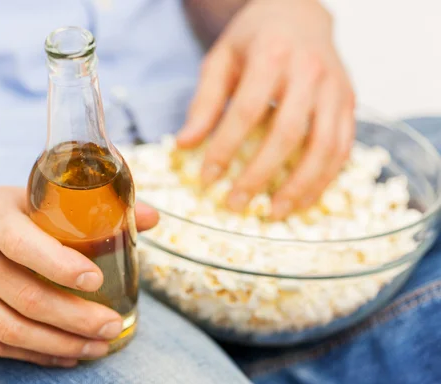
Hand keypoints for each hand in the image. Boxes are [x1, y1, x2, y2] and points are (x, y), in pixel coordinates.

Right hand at [0, 186, 157, 367]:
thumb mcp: (33, 197)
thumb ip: (92, 207)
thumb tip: (153, 217)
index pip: (22, 243)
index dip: (61, 266)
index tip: (97, 282)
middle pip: (22, 295)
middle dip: (74, 318)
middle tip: (112, 325)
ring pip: (8, 328)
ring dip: (59, 344)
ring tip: (97, 345)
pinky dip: (33, 354)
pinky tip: (64, 354)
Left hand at [177, 0, 354, 218]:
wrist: (300, 12)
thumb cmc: (255, 38)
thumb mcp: (220, 60)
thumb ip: (204, 102)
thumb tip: (184, 145)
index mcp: (272, 55)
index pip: (246, 110)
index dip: (225, 148)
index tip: (206, 178)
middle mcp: (309, 71)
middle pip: (287, 133)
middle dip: (260, 175)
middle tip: (236, 204)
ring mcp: (335, 88)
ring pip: (324, 146)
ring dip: (300, 186)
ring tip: (274, 213)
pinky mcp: (349, 103)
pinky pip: (343, 148)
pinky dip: (325, 178)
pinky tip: (304, 199)